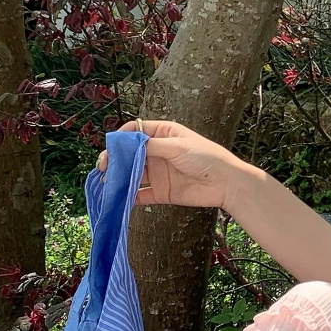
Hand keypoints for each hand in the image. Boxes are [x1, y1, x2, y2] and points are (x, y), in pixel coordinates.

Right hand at [95, 119, 247, 213]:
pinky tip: (117, 198)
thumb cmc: (206, 157)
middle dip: (115, 159)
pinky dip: (128, 197)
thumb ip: (150, 146)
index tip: (111, 148)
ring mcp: (159, 172)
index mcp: (163, 134)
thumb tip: (126, 145)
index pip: (135, 131)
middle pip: (129, 154)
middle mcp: (158, 152)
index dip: (121, 138)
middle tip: (104, 167)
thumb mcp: (177, 146)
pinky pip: (140, 194)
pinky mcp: (161, 192)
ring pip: (132, 174)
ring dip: (118, 177)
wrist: (226, 183)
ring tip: (106, 182)